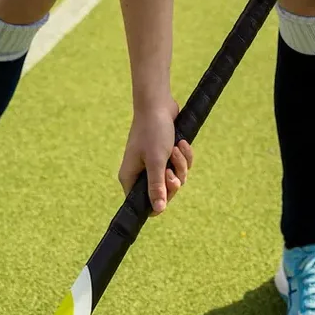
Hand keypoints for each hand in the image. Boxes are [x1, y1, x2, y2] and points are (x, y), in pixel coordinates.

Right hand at [117, 97, 192, 214]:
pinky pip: (179, 166)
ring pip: (174, 178)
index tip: (169, 188)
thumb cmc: (153, 131)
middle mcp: (140, 174)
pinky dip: (184, 156)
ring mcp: (152, 165)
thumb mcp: (156, 161)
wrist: (158, 105)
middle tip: (172, 168)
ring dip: (181, 164)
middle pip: (163, 192)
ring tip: (176, 148)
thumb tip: (158, 210)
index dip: (159, 201)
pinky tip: (181, 143)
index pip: (143, 203)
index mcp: (130, 178)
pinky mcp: (164, 156)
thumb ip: (157, 186)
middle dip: (173, 180)